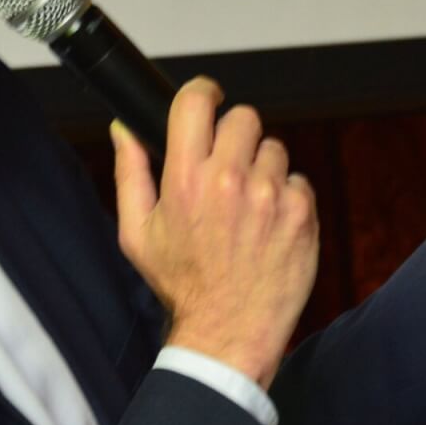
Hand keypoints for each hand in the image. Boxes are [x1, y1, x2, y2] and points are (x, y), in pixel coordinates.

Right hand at [111, 79, 316, 388]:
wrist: (229, 332)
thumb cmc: (183, 285)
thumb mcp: (137, 234)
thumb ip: (130, 173)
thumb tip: (124, 128)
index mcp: (184, 180)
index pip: (196, 102)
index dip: (203, 92)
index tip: (209, 98)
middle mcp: (228, 180)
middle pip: (242, 117)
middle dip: (234, 136)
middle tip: (228, 167)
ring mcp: (270, 195)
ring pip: (273, 148)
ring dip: (263, 169)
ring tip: (249, 206)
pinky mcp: (301, 212)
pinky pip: (298, 180)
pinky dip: (287, 197)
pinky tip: (270, 226)